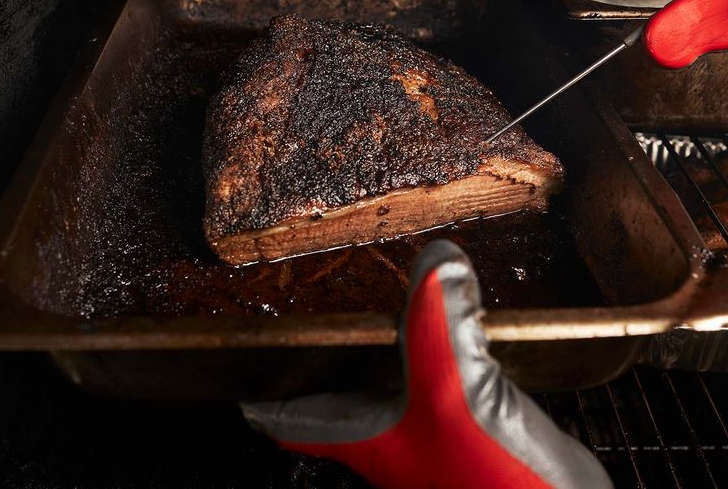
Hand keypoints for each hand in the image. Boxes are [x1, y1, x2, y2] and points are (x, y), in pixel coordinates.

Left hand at [241, 239, 611, 488]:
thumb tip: (438, 261)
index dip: (258, 385)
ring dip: (379, 351)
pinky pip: (440, 384)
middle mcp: (389, 439)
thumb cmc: (491, 486)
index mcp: (364, 436)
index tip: (237, 353)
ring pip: (387, 388)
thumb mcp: (454, 394)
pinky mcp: (471, 434)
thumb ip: (441, 327)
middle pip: (334, 395)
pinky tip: (454, 335)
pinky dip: (438, 354)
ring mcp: (431, 439)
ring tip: (374, 307)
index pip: (286, 412)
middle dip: (321, 354)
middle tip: (308, 306)